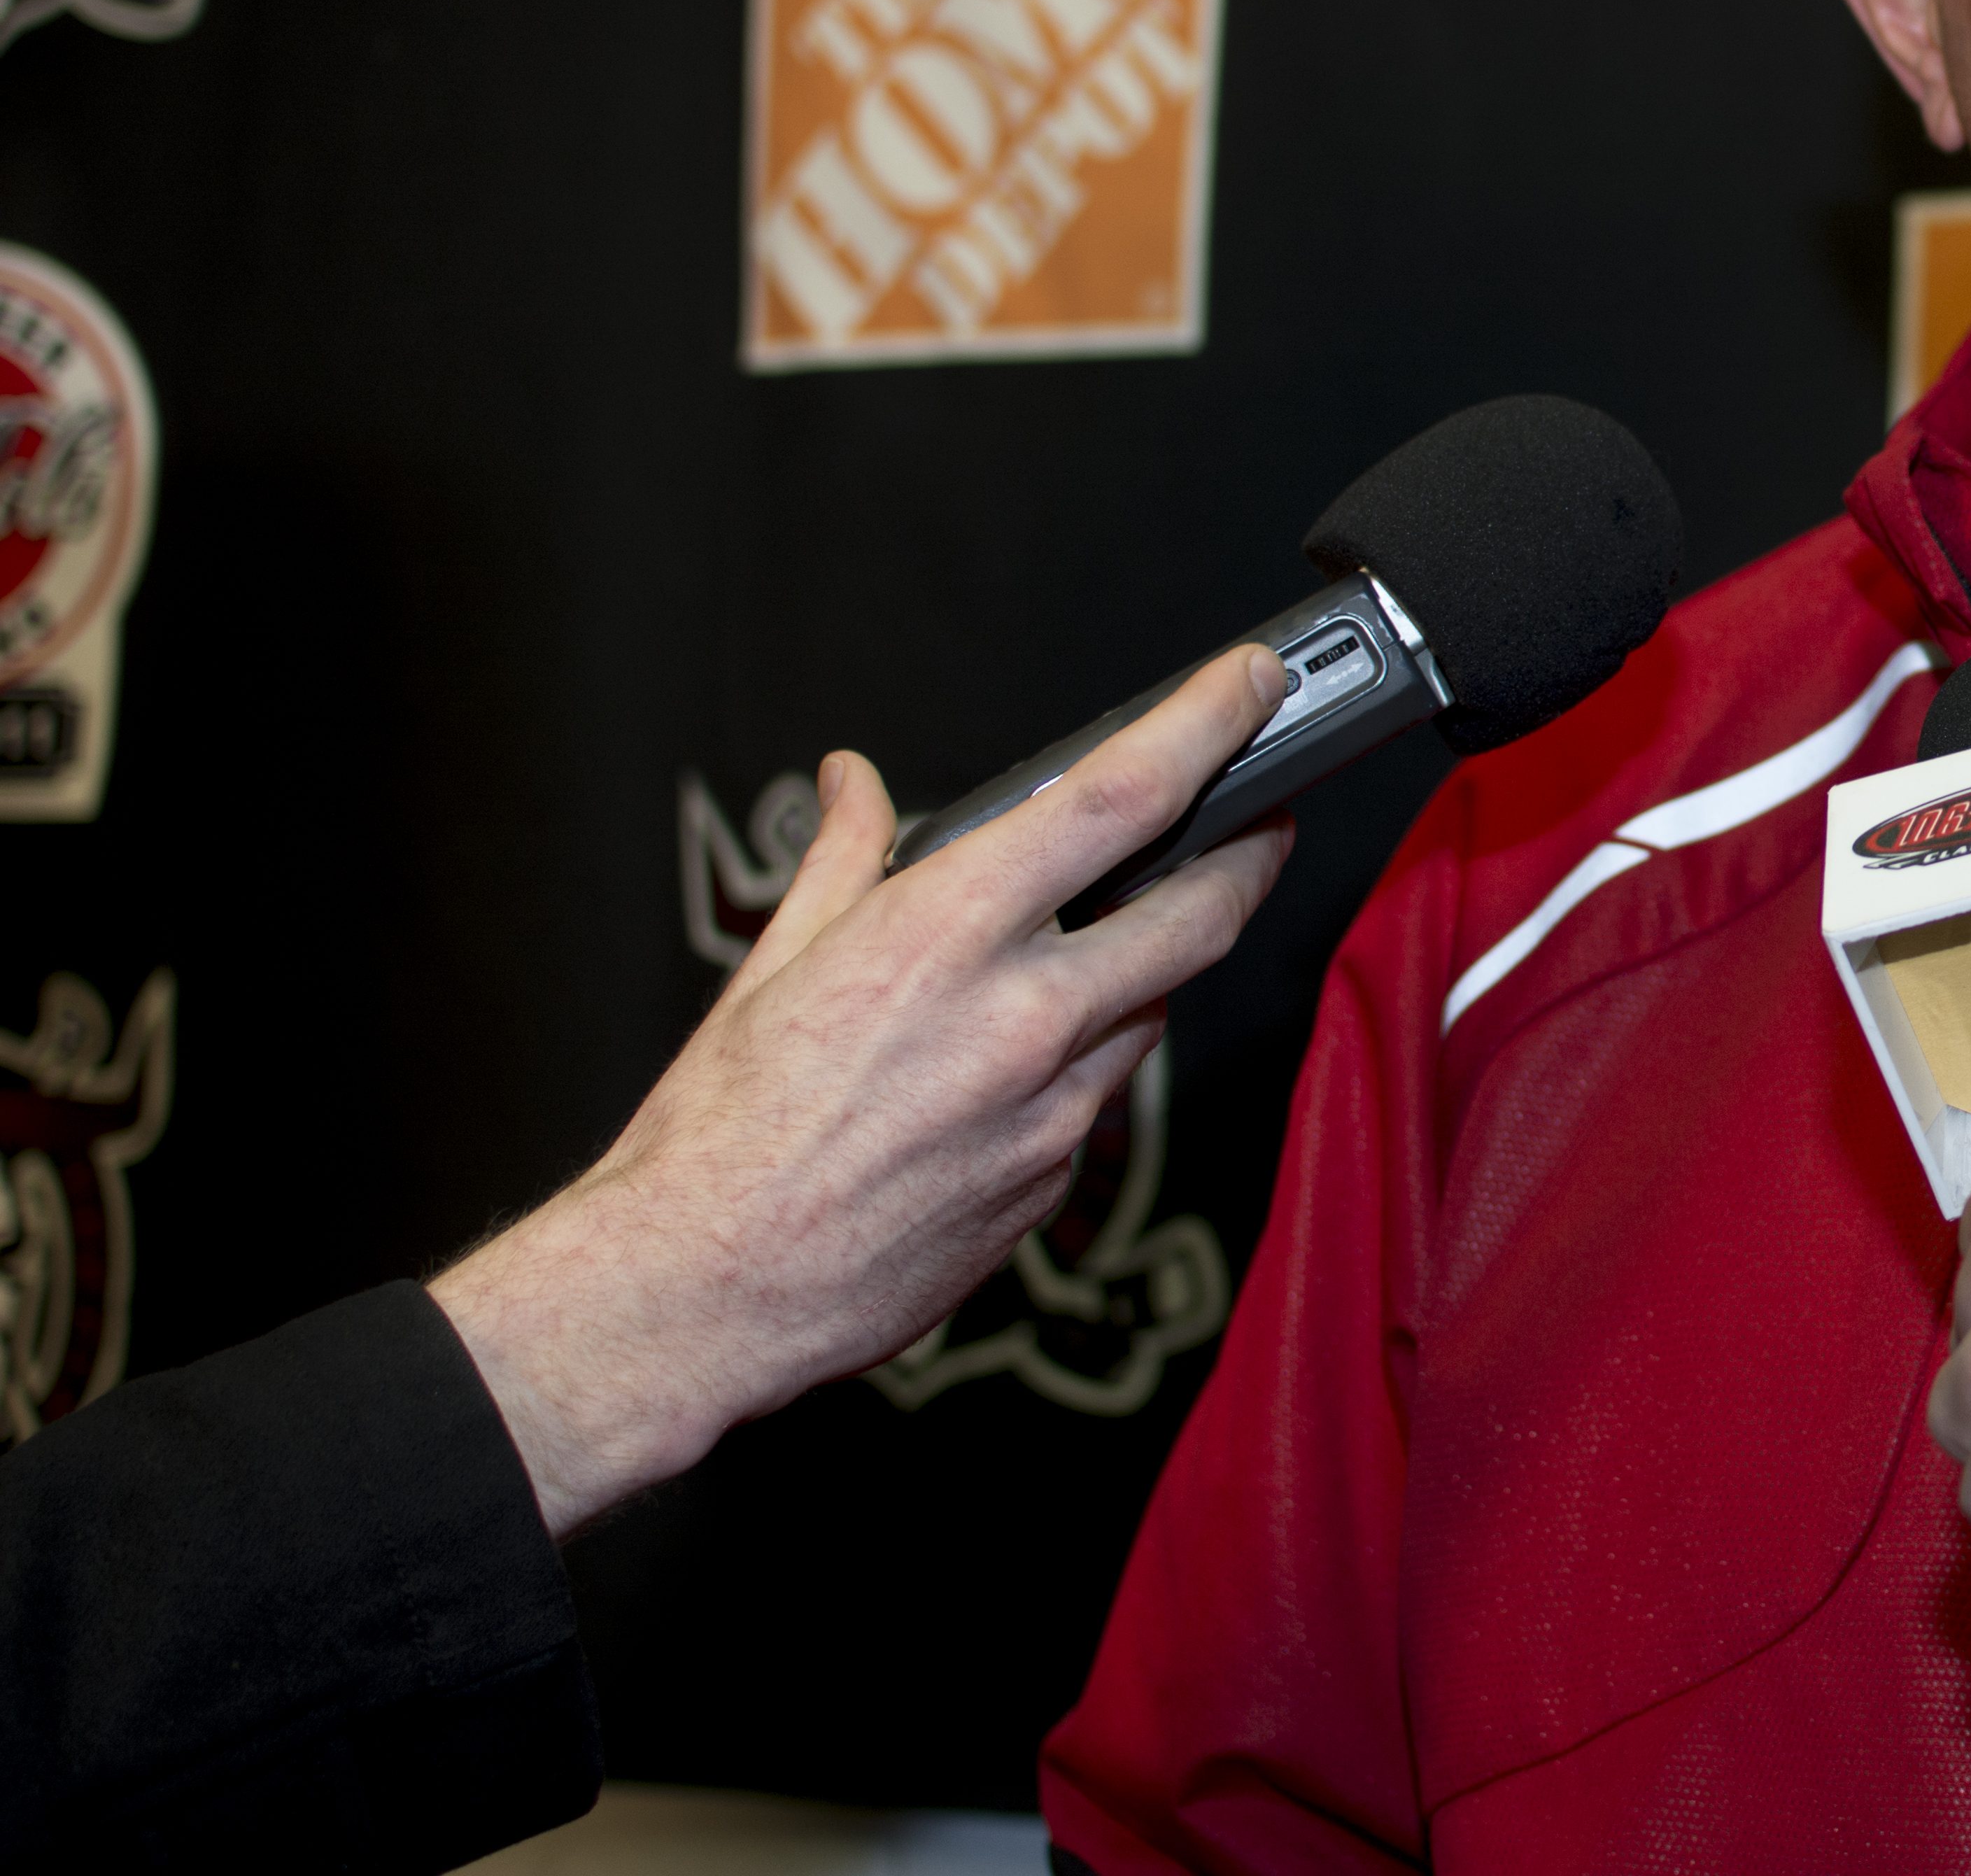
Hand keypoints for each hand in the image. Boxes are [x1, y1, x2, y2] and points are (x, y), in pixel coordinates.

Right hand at [430, 648, 1294, 1533]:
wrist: (697, 1297)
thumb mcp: (774, 964)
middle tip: (1263, 818)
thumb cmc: (716, 1136)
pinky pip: (1101, 1097)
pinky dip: (1082, 1062)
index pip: (1121, 797)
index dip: (1206, 724)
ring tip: (1089, 952)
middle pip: (1202, 910)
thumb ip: (841, 858)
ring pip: (1151, 1007)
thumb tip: (854, 784)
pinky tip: (1013, 1069)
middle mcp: (1021, 1018)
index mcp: (946, 936)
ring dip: (1145, 968)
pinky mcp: (1054, 1182)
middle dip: (1251, 853)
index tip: (1249, 684)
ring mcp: (1053, 1109)